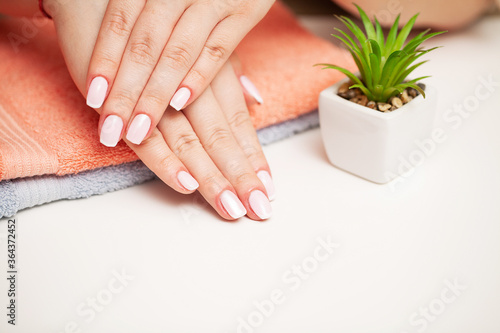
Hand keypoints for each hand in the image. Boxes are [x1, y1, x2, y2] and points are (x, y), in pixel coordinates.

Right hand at [48, 0, 274, 219]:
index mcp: (212, 73)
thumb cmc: (154, 31)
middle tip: (256, 208)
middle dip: (240, 175)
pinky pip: (147, 136)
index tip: (267, 187)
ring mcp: (157, 95)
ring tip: (228, 206)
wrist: (95, 3)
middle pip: (220, 137)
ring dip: (210, 177)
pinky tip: (184, 183)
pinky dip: (165, 161)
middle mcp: (191, 85)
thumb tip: (256, 99)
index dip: (254, 157)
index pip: (239, 123)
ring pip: (191, 142)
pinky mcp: (123, 101)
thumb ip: (230, 75)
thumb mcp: (200, 47)